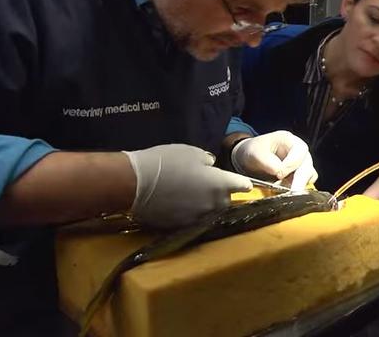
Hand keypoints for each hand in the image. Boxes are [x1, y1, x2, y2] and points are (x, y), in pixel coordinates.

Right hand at [123, 144, 251, 227]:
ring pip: (211, 212)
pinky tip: (182, 205)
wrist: (135, 183)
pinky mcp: (182, 226)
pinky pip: (194, 219)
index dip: (242, 182)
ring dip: (208, 205)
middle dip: (223, 195)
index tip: (243, 182)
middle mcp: (214, 204)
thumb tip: (211, 167)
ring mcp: (198, 217)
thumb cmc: (166, 162)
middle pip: (226, 201)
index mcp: (220, 184)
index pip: (243, 185)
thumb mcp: (191, 152)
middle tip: (212, 186)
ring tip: (196, 196)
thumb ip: (207, 161)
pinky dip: (192, 213)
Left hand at [230, 130, 317, 190]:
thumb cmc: (254, 152)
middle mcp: (299, 152)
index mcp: (290, 140)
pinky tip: (285, 194)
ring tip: (285, 193)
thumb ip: (266, 161)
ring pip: (309, 176)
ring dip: (298, 185)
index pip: (299, 151)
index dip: (291, 164)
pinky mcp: (300, 177)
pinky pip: (305, 184)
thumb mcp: (255, 153)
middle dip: (299, 180)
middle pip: (307, 165)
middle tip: (292, 192)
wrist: (250, 160)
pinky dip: (297, 190)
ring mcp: (302, 164)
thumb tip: (278, 171)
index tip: (279, 174)